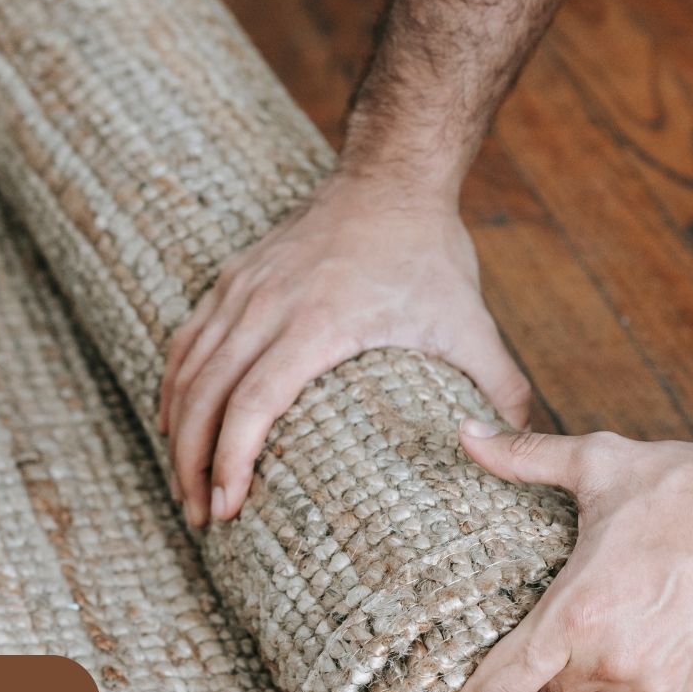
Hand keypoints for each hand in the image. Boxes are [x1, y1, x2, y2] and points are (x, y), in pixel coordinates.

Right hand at [158, 172, 531, 527]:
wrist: (391, 175)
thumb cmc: (429, 253)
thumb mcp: (470, 321)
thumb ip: (500, 387)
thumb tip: (520, 449)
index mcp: (318, 322)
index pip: (253, 402)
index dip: (231, 460)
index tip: (229, 505)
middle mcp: (266, 306)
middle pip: (205, 395)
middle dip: (193, 464)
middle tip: (202, 516)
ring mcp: (242, 290)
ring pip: (187, 371)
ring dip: (175, 433)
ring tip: (184, 487)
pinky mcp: (231, 280)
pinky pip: (186, 342)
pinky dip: (173, 388)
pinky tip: (172, 423)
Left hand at [442, 422, 692, 691]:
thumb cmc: (691, 490)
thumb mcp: (600, 464)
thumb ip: (526, 456)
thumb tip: (466, 432)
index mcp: (577, 615)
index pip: (499, 686)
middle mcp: (610, 664)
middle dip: (510, 688)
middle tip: (491, 673)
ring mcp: (652, 688)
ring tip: (535, 685)